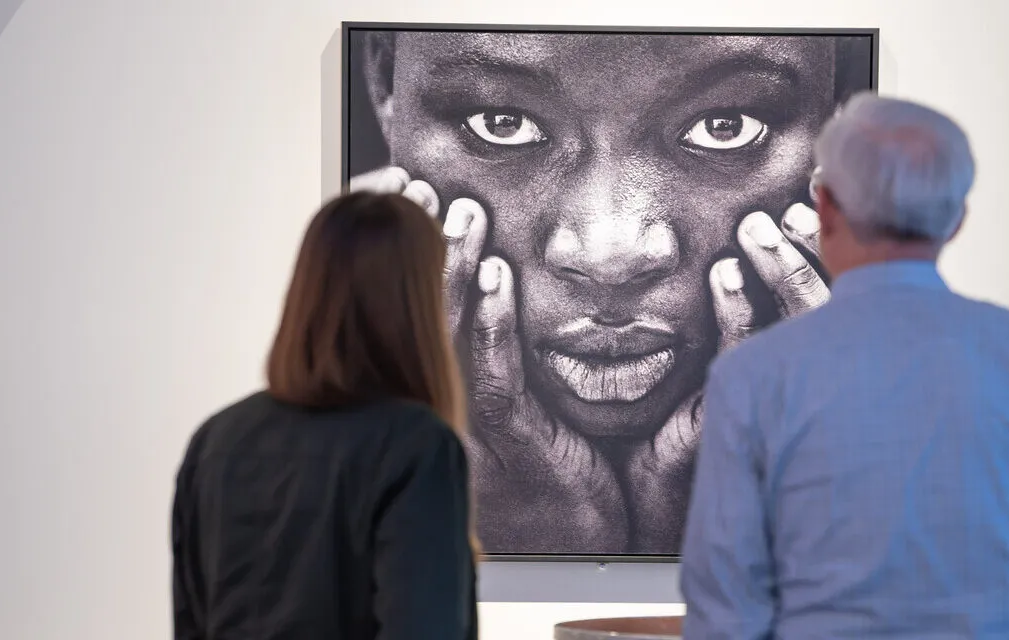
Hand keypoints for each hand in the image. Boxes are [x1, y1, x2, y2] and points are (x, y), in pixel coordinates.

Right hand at [350, 166, 628, 552]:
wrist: (584, 541)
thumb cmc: (577, 471)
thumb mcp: (548, 395)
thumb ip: (530, 344)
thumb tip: (527, 277)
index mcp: (467, 378)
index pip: (436, 300)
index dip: (430, 249)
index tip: (426, 193)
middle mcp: (460, 394)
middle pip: (431, 306)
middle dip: (431, 244)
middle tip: (424, 185)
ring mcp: (482, 417)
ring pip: (454, 333)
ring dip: (458, 269)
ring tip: (460, 211)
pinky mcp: (513, 439)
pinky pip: (496, 372)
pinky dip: (492, 322)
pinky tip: (496, 276)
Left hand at [624, 203, 828, 552]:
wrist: (646, 496)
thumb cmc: (679, 424)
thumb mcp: (720, 355)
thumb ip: (739, 309)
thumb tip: (744, 242)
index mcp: (806, 361)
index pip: (826, 293)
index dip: (822, 248)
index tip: (809, 203)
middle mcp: (804, 377)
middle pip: (825, 302)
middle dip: (809, 251)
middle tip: (784, 211)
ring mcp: (782, 395)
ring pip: (797, 322)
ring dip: (780, 268)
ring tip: (756, 228)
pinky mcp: (744, 411)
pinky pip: (746, 352)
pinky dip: (736, 309)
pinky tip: (723, 277)